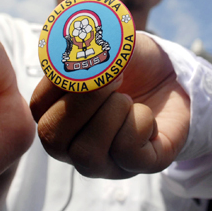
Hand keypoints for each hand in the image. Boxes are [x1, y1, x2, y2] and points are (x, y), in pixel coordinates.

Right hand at [30, 33, 189, 178]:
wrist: (174, 76)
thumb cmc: (133, 63)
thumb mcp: (110, 44)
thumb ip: (86, 47)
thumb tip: (66, 60)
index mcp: (59, 115)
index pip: (37, 109)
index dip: (58, 83)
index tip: (87, 61)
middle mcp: (75, 144)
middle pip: (52, 138)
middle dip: (83, 102)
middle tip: (112, 79)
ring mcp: (105, 161)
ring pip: (86, 153)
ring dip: (109, 114)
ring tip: (127, 99)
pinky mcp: (138, 166)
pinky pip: (127, 152)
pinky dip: (139, 123)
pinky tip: (145, 114)